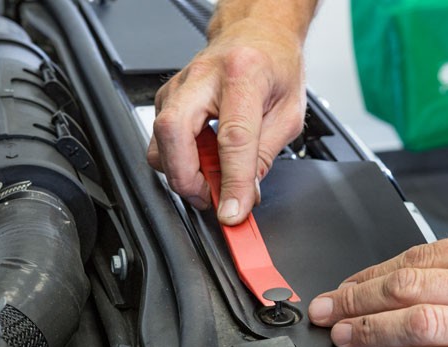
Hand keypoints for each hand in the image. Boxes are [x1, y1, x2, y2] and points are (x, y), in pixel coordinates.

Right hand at [147, 17, 307, 224]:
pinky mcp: (167, 98)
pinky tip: (202, 161)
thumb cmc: (275, 66)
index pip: (233, 137)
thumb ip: (264, 156)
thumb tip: (245, 195)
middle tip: (210, 197)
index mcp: (243, 74)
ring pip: (159, 140)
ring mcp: (179, 86)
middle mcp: (204, 76)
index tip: (233, 212)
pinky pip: (161, 139)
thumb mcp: (288, 113)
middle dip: (186, 177)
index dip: (232, 182)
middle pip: (174, 132)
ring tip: (210, 180)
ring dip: (181, 172)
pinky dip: (179, 161)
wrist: (258, 34)